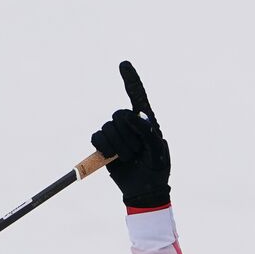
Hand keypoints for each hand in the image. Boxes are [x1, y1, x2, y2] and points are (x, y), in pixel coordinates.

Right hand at [91, 61, 170, 208]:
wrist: (143, 189)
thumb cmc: (156, 168)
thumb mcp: (158, 150)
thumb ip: (148, 131)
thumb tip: (132, 116)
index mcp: (147, 120)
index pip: (137, 95)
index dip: (130, 80)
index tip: (123, 64)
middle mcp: (130, 123)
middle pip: (118, 114)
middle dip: (126, 135)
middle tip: (136, 151)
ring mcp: (117, 134)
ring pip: (107, 127)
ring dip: (117, 145)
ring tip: (128, 157)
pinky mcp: (105, 145)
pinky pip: (97, 138)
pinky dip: (103, 148)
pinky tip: (113, 157)